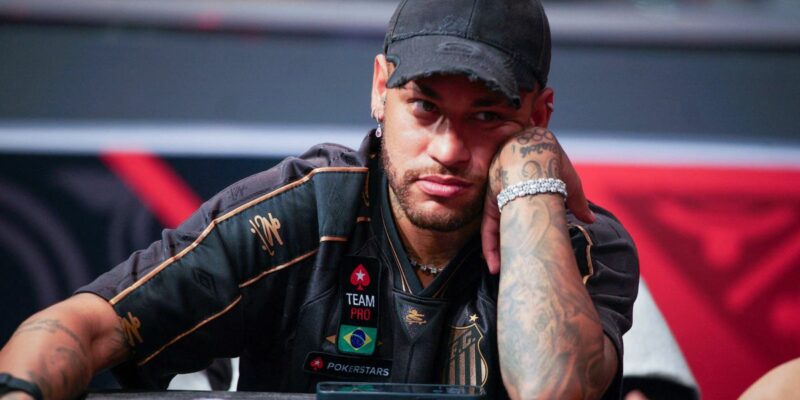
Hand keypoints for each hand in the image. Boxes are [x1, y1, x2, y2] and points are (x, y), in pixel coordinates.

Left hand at [480, 127, 593, 273]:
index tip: (526, 261)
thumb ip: (576, 203)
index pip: (521, 222)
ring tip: (500, 274)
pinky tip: (491, 265)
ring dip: (496, 255)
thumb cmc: (554, 161)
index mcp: (526, 194)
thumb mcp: (569, 184)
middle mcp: (509, 199)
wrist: (537, 146)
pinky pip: (488, 229)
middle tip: (509, 273)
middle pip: (506, 230)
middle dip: (507, 251)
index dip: (524, 241)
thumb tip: (591, 220)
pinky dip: (490, 247)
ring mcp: (498, 200)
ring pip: (495, 232)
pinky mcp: (490, 202)